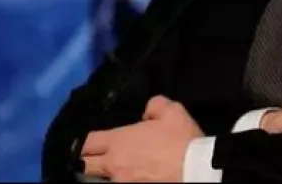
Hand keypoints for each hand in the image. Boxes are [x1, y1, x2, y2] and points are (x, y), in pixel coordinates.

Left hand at [81, 96, 203, 181]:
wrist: (197, 169)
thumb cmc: (182, 140)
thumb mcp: (172, 110)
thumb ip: (154, 105)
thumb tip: (146, 112)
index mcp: (119, 141)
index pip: (86, 142)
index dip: (86, 140)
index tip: (93, 141)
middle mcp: (114, 165)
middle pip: (84, 166)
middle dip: (88, 160)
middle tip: (96, 157)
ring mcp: (122, 183)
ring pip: (102, 179)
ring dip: (106, 173)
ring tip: (119, 167)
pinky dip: (124, 179)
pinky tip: (135, 175)